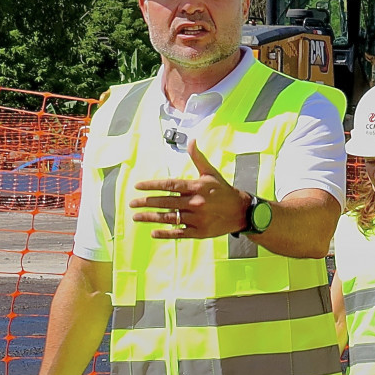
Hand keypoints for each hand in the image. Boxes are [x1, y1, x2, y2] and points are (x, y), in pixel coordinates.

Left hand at [129, 139, 251, 238]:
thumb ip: (198, 158)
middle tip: (132, 203)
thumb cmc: (223, 191)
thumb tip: (191, 140)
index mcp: (197, 187)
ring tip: (136, 217)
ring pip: (170, 218)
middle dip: (146, 202)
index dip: (152, 185)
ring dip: (150, 218)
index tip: (138, 186)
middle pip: (166, 202)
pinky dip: (165, 233)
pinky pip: (179, 233)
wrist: (242, 212)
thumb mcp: (211, 173)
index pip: (170, 185)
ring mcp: (198, 219)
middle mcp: (196, 203)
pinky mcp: (200, 232)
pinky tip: (153, 232)